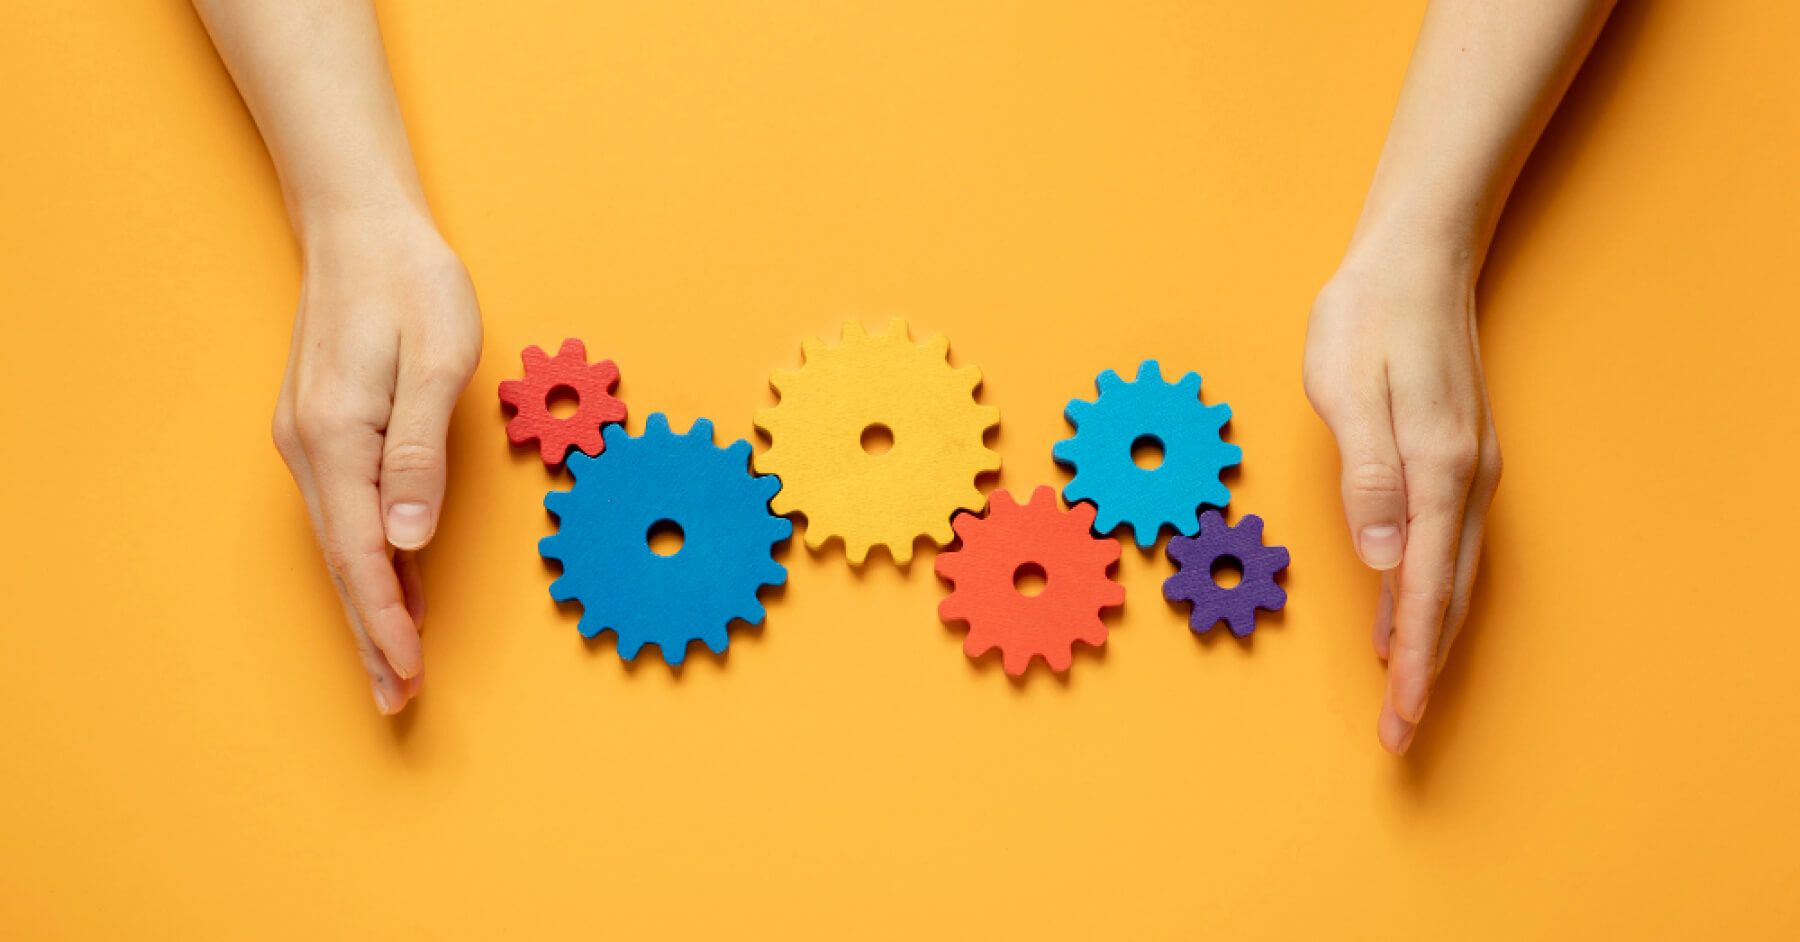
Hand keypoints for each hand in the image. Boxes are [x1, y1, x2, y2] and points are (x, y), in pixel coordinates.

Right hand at [270, 213, 481, 714]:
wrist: (361, 226)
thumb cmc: (411, 282)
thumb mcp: (434, 358)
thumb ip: (419, 452)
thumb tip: (407, 538)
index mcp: (338, 435)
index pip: (362, 550)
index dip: (385, 617)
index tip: (410, 668)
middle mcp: (312, 448)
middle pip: (342, 562)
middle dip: (371, 635)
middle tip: (397, 700)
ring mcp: (312, 442)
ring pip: (341, 545)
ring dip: (367, 607)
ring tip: (392, 669)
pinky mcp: (325, 434)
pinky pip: (346, 515)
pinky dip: (367, 563)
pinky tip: (389, 592)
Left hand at [1303, 250, 1502, 754]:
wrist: (1414, 260)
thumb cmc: (1369, 318)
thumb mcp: (1349, 389)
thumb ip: (1367, 476)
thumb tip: (1381, 558)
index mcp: (1435, 471)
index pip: (1425, 589)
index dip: (1415, 661)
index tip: (1402, 716)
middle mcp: (1463, 481)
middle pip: (1448, 598)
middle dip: (1425, 671)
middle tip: (1399, 733)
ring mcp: (1466, 472)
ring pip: (1451, 577)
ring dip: (1428, 639)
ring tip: (1403, 694)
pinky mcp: (1455, 461)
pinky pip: (1444, 546)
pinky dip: (1427, 593)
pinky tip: (1406, 615)